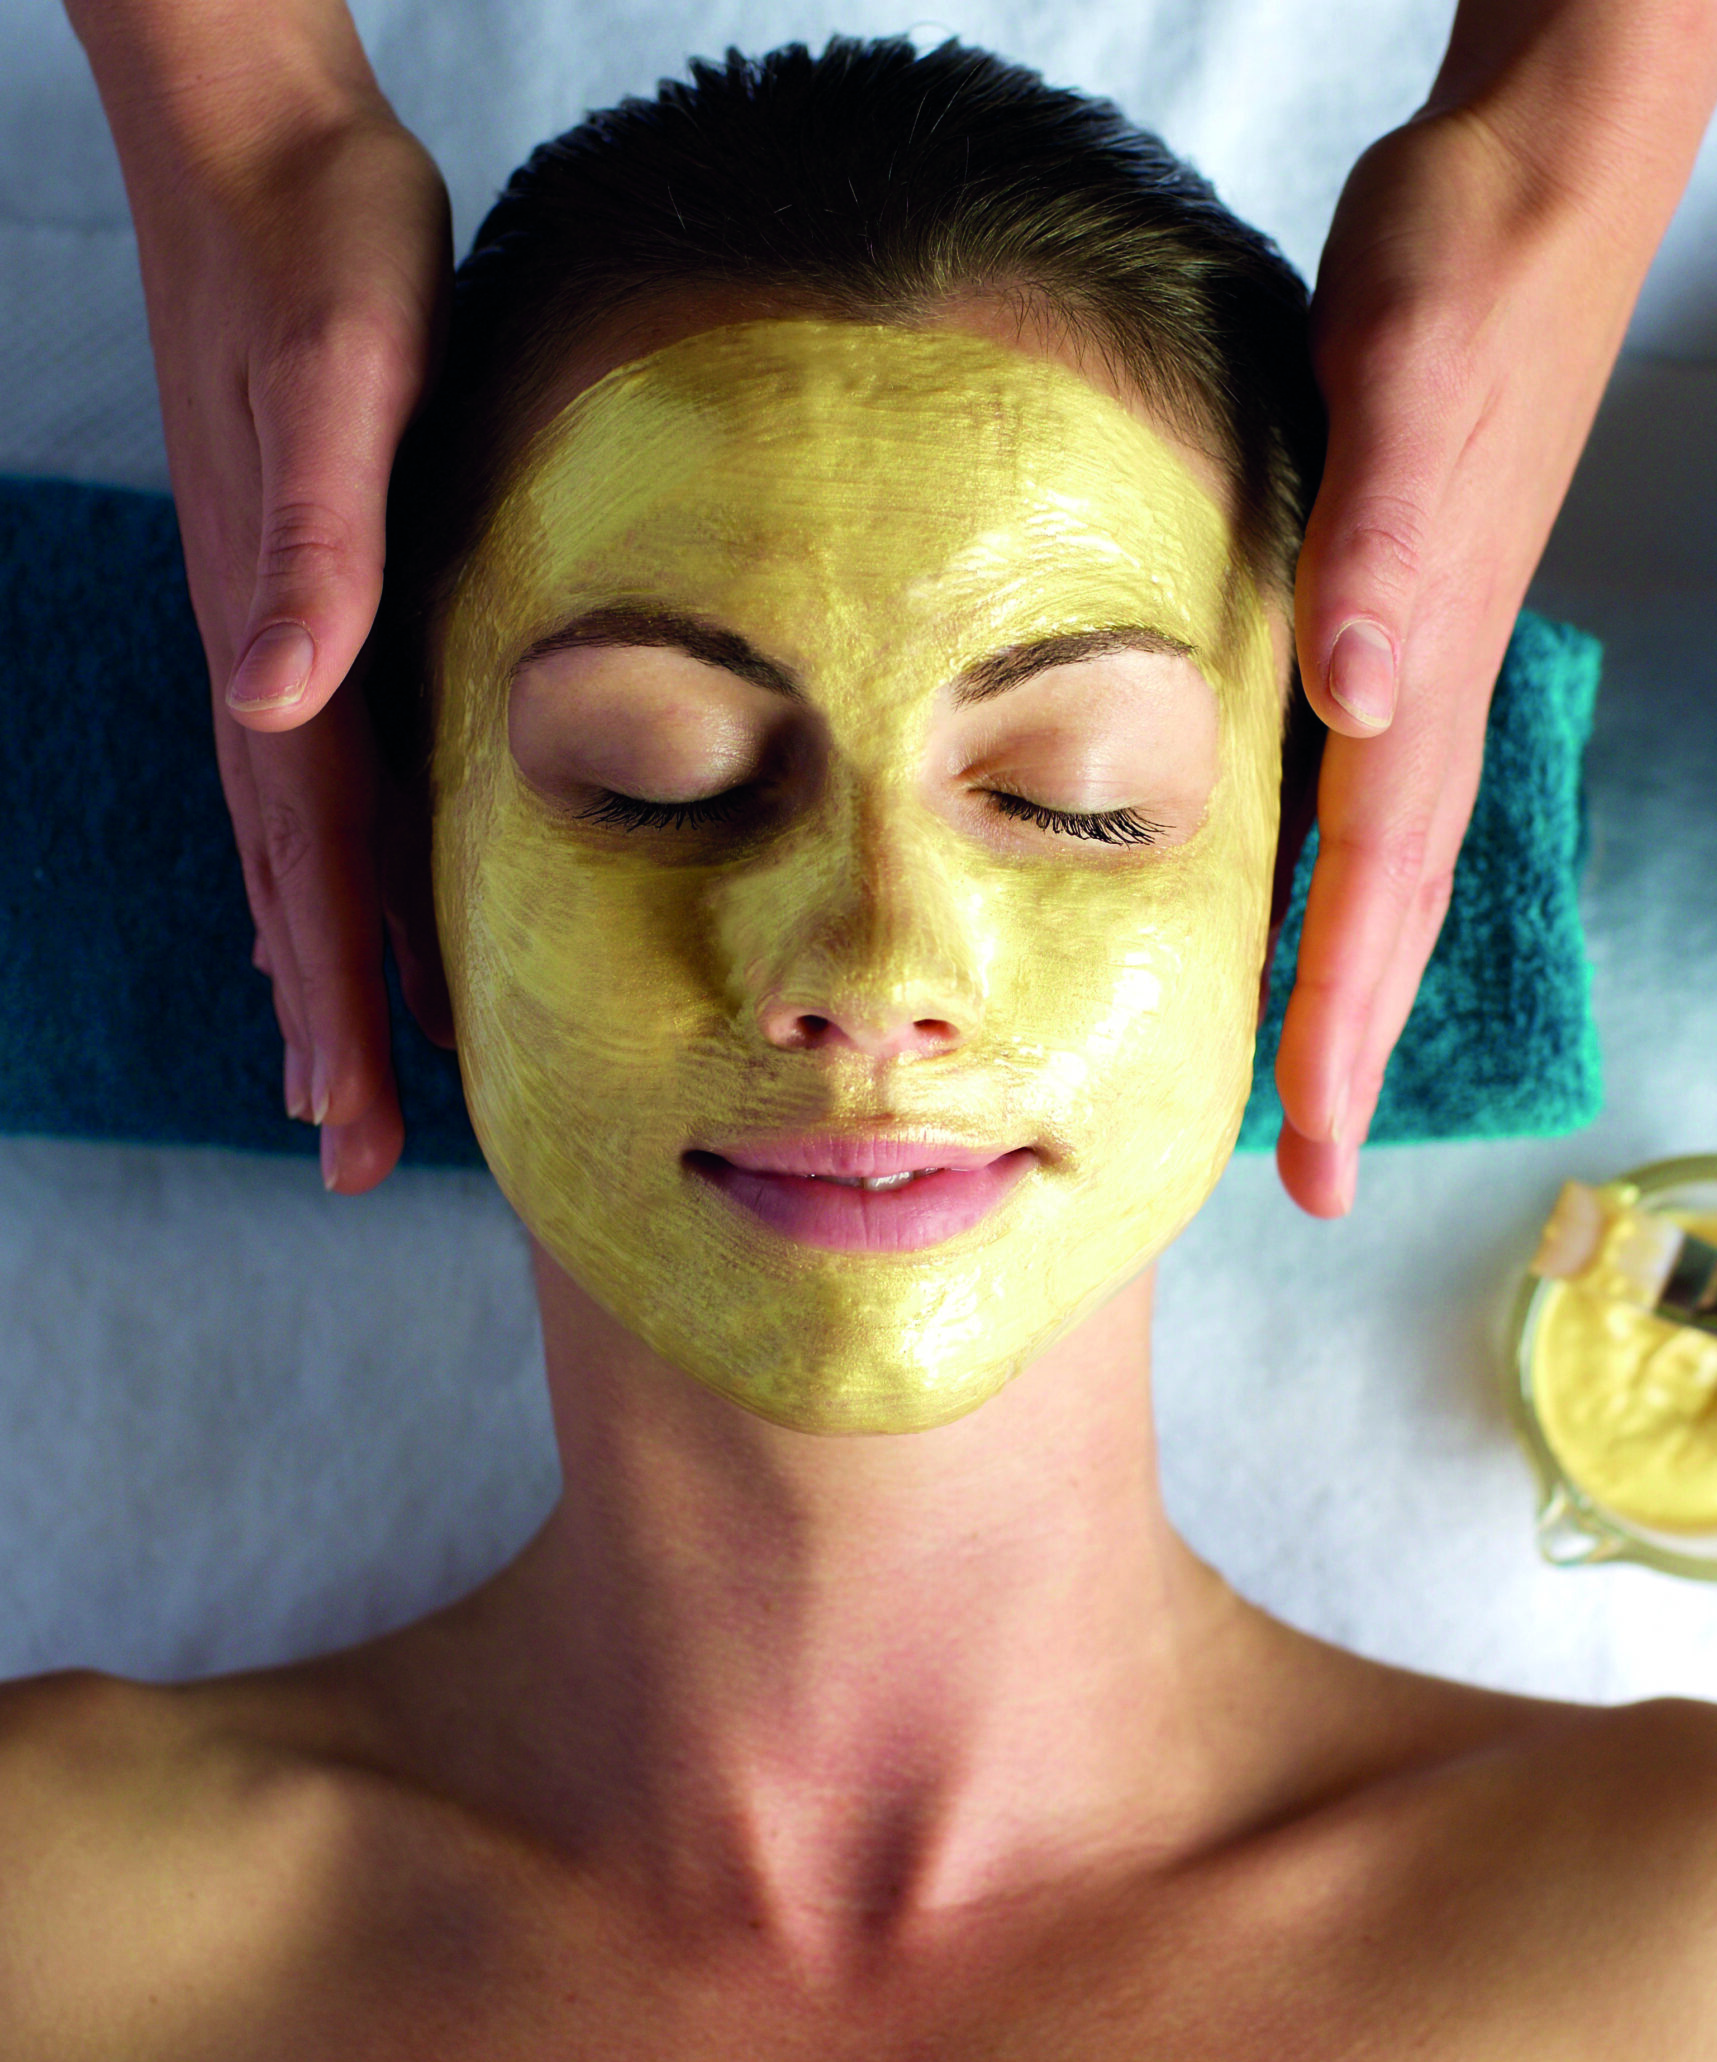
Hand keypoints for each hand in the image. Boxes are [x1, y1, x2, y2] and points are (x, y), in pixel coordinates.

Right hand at [73, 2, 449, 1190]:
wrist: (268, 157)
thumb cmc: (324, 257)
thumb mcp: (343, 387)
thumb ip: (316, 544)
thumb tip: (276, 699)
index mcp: (285, 638)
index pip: (313, 864)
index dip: (333, 1001)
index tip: (348, 1123)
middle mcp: (272, 657)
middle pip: (301, 883)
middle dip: (327, 1026)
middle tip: (348, 1157)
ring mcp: (280, 630)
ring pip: (305, 841)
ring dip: (324, 959)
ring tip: (342, 1073)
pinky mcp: (307, 590)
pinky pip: (325, 768)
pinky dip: (337, 859)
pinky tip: (354, 900)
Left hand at [1277, 0, 1716, 1214]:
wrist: (1539, 180)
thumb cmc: (1469, 272)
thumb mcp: (1406, 382)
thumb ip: (1384, 540)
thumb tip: (1362, 695)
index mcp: (1423, 669)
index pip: (1374, 893)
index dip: (1342, 1034)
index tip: (1311, 1164)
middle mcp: (1428, 685)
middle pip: (1388, 910)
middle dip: (1349, 1051)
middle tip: (1302, 1179)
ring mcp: (1426, 649)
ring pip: (1381, 858)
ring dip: (1347, 975)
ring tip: (1307, 1079)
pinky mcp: (1409, 600)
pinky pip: (1367, 780)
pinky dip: (1337, 863)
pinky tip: (1298, 881)